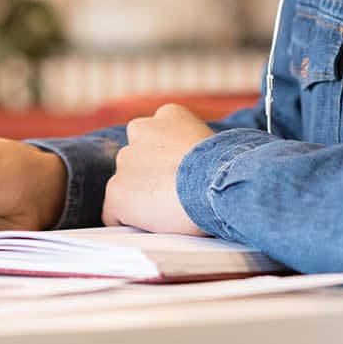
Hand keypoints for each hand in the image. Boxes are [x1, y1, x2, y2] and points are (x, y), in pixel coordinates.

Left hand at [101, 104, 211, 234]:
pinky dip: (129, 223)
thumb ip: (195, 151)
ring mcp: (125, 160)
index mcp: (168, 116)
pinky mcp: (116, 191)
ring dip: (140, 199)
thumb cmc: (228, 171)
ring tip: (168, 213)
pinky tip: (154, 227)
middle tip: (173, 196)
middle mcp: (141, 130)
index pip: (157, 138)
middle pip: (137, 159)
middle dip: (149, 177)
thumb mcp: (214, 147)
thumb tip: (198, 171)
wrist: (217, 185)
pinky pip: (114, 214)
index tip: (182, 177)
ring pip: (126, 186)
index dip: (168, 162)